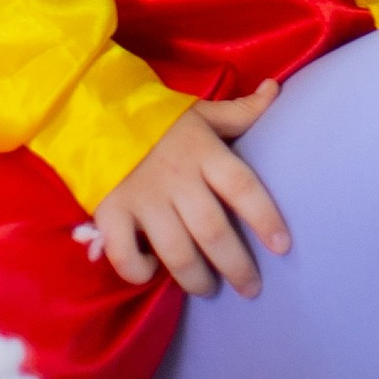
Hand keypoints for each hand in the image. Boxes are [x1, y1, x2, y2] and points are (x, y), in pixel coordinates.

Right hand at [92, 89, 287, 294]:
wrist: (95, 111)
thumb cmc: (158, 119)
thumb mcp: (201, 112)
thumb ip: (241, 110)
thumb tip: (276, 89)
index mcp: (203, 151)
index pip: (242, 186)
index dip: (265, 217)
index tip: (283, 246)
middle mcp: (176, 178)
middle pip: (212, 230)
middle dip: (235, 265)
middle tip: (250, 288)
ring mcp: (142, 198)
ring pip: (175, 251)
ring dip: (195, 278)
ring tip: (208, 289)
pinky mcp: (110, 213)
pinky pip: (125, 255)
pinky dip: (140, 271)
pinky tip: (152, 271)